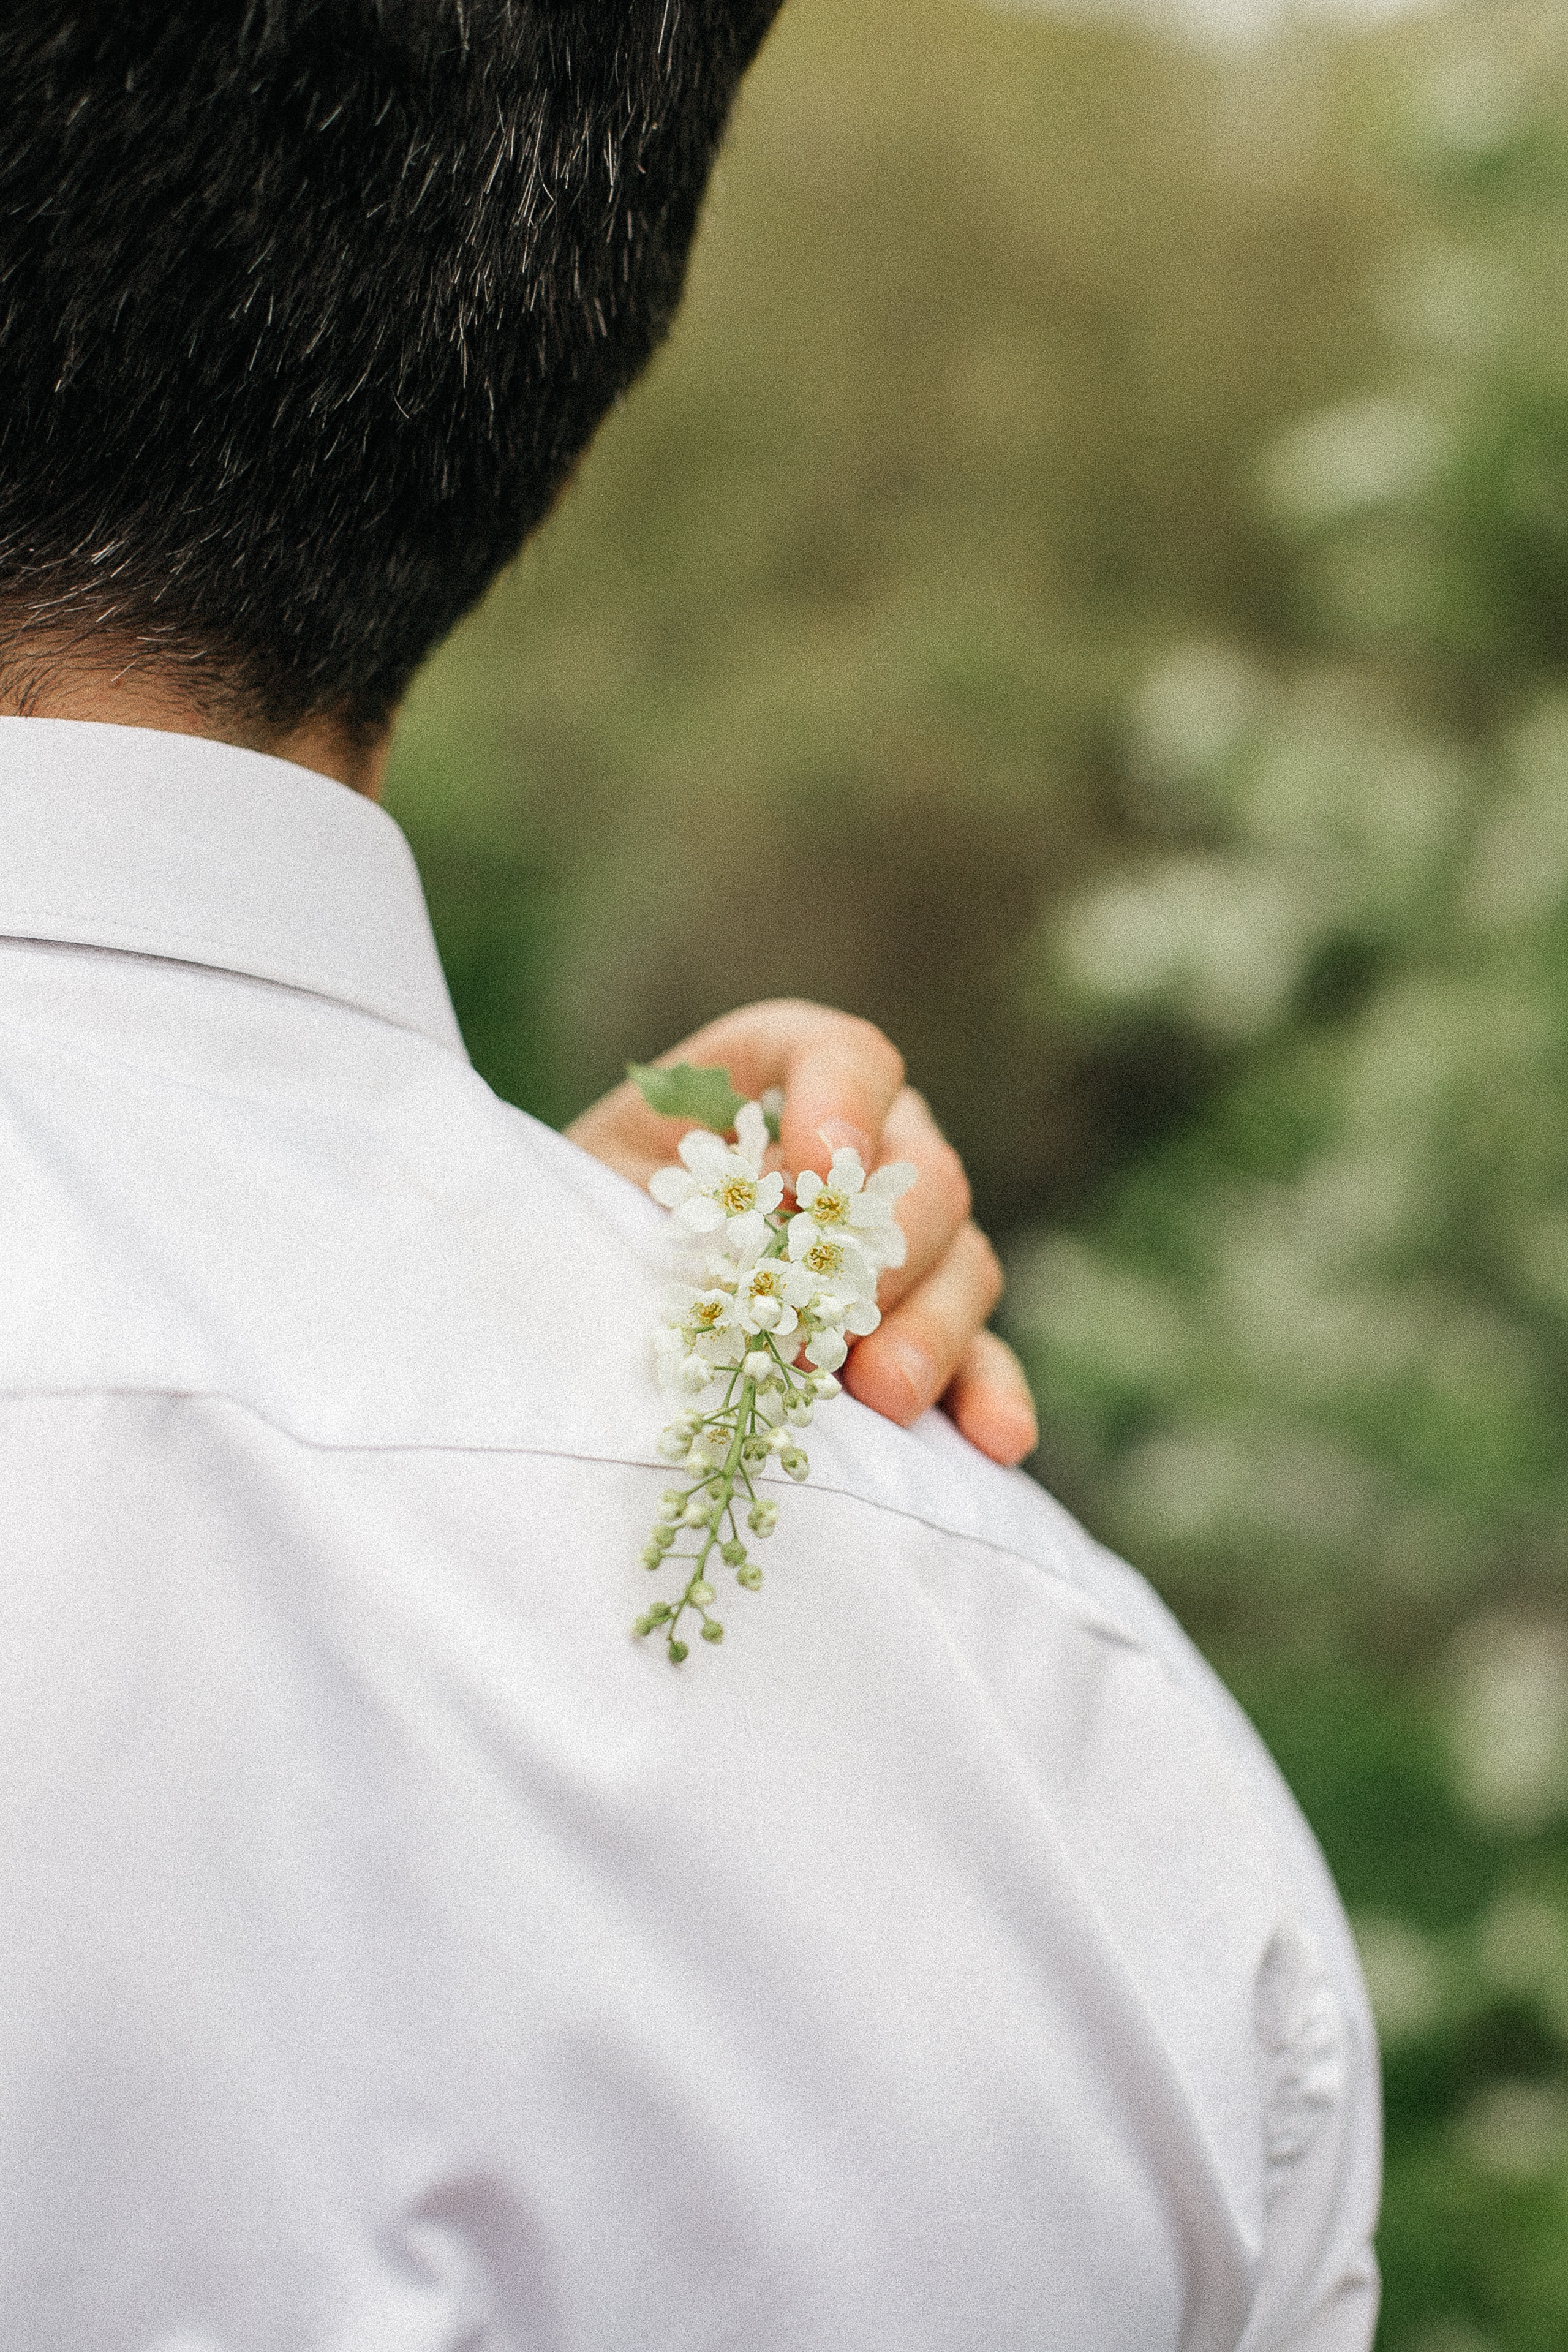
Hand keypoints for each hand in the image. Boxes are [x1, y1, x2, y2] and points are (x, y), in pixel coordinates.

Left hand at [565, 999, 1038, 1467]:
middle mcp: (870, 1148)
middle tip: (830, 1319)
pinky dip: (989, 1398)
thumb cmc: (587, 1226)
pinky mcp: (923, 1329)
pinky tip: (995, 1440)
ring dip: (930, 1331)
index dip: (843, 1099)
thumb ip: (678, 1195)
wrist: (582, 1303)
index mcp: (783, 1082)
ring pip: (964, 1264)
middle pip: (924, 1174)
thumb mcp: (602, 1189)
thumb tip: (748, 1247)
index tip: (815, 1163)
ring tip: (882, 1397)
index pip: (846, 1057)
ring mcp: (908, 1241)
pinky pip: (982, 1357)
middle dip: (885, 1250)